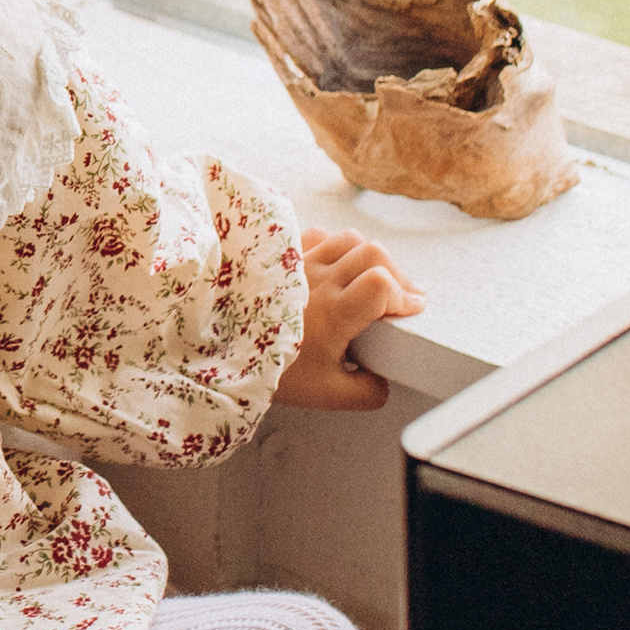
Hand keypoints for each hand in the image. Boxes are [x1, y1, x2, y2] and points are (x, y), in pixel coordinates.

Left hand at [273, 224, 425, 411]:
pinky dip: (336, 245)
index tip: (410, 310)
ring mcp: (299, 265)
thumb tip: (384, 382)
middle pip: (373, 252)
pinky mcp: (281, 260)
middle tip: (402, 295)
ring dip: (369, 256)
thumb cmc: (271, 372)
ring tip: (375, 278)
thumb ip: (366, 391)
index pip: (382, 284)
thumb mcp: (327, 394)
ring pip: (348, 238)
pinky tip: (339, 265)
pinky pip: (317, 236)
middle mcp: (318, 281)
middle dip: (397, 273)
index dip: (404, 295)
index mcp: (334, 312)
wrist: (219, 355)